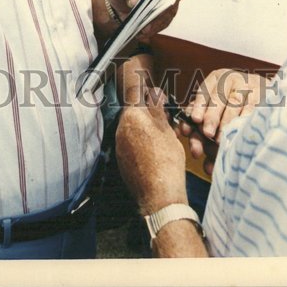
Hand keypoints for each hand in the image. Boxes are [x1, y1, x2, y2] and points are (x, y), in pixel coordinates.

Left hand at [116, 86, 187, 213]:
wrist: (160, 194)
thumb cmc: (167, 160)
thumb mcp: (167, 129)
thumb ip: (157, 108)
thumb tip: (154, 92)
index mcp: (132, 116)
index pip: (136, 95)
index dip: (148, 94)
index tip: (155, 95)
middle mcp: (120, 129)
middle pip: (133, 114)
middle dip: (147, 115)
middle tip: (163, 122)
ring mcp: (119, 146)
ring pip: (132, 130)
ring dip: (143, 130)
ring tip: (160, 140)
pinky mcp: (121, 161)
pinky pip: (130, 146)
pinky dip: (139, 145)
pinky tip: (153, 154)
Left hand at [181, 68, 265, 161]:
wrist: (265, 91)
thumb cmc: (233, 100)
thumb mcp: (215, 101)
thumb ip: (199, 115)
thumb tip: (182, 132)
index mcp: (217, 78)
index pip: (205, 91)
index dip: (199, 105)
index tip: (194, 120)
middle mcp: (232, 79)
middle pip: (219, 97)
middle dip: (212, 116)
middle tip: (207, 133)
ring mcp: (249, 87)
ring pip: (235, 104)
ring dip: (227, 123)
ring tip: (220, 140)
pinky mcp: (264, 97)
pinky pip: (252, 111)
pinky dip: (244, 124)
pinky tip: (238, 135)